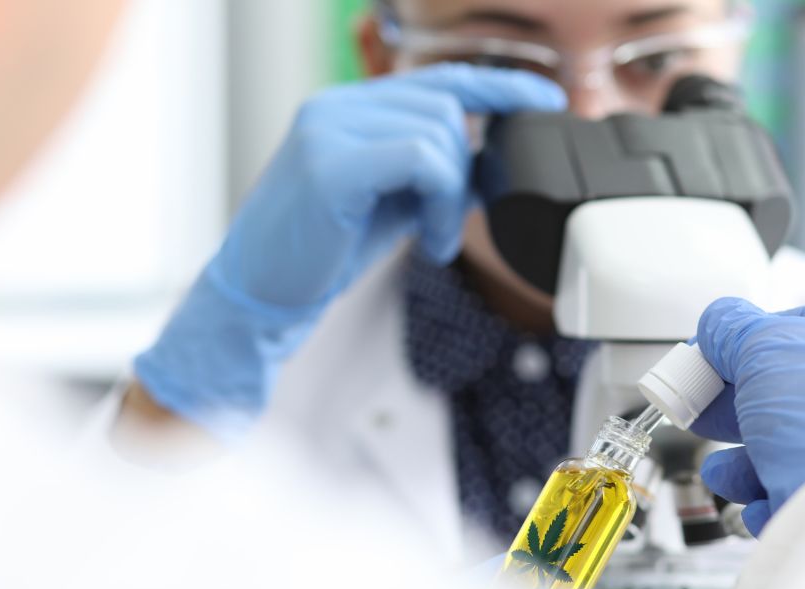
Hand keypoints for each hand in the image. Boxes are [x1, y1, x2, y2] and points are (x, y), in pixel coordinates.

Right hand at [132, 65, 565, 438]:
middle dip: (465, 168)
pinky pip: (420, 159)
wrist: (258, 295)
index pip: (436, 78)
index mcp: (347, 109)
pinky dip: (440, 203)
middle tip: (446, 225)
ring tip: (432, 238)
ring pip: (437, 132)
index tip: (545, 100)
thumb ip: (427, 172)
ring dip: (451, 196)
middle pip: (444, 105)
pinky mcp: (330, 164)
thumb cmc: (318, 254)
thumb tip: (484, 162)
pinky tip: (428, 241)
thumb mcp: (387, 203)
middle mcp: (335, 107)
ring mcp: (328, 129)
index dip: (499, 85)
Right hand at [692, 298, 804, 533]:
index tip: (718, 348)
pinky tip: (760, 502)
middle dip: (741, 406)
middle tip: (704, 407)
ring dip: (747, 461)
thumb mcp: (768, 347)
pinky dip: (776, 496)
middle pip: (801, 392)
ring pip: (801, 449)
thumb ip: (734, 329)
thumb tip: (717, 323)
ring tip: (724, 471)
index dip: (759, 333)